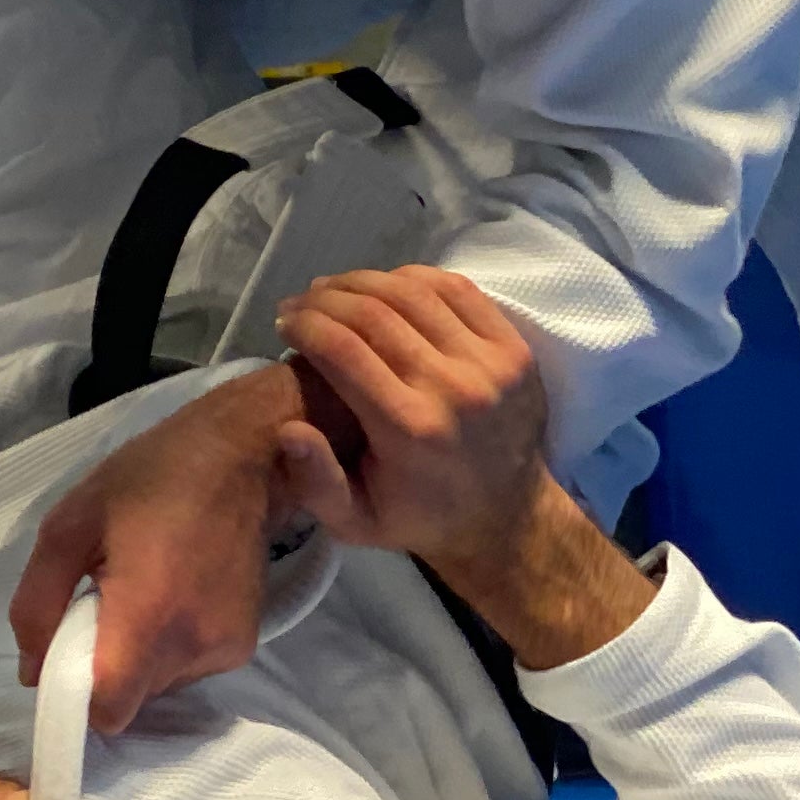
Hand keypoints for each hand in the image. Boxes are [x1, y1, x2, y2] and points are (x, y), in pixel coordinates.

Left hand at [9, 363, 301, 730]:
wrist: (238, 457)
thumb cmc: (147, 480)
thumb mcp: (68, 525)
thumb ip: (37, 604)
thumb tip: (33, 671)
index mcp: (148, 613)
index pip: (109, 709)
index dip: (77, 700)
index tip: (65, 663)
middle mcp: (193, 643)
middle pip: (130, 701)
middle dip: (105, 671)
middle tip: (100, 610)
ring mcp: (225, 649)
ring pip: (158, 689)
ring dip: (138, 658)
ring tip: (142, 595)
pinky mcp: (244, 646)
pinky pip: (188, 671)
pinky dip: (169, 648)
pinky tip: (173, 597)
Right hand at [275, 266, 653, 672]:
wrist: (506, 517)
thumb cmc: (419, 518)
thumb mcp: (356, 521)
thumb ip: (317, 481)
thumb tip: (287, 429)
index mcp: (409, 430)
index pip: (342, 350)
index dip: (305, 324)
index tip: (284, 322)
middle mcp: (452, 389)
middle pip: (374, 313)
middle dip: (326, 298)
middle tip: (301, 301)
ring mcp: (490, 365)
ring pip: (414, 293)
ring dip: (364, 281)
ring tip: (335, 289)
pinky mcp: (515, 350)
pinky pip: (458, 292)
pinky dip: (414, 279)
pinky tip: (386, 286)